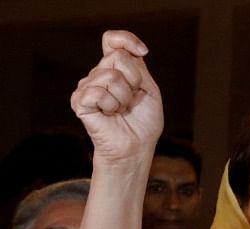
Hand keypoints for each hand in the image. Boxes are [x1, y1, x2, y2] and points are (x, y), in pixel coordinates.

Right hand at [70, 31, 163, 164]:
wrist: (136, 147)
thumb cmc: (143, 122)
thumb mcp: (149, 90)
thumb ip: (138, 67)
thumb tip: (130, 50)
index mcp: (116, 69)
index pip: (113, 41)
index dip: (126, 39)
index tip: (143, 51)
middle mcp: (99, 74)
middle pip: (117, 58)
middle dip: (133, 81)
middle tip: (131, 100)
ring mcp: (87, 86)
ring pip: (110, 76)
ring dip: (124, 98)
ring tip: (120, 110)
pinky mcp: (79, 101)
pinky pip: (97, 92)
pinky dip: (110, 105)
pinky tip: (109, 115)